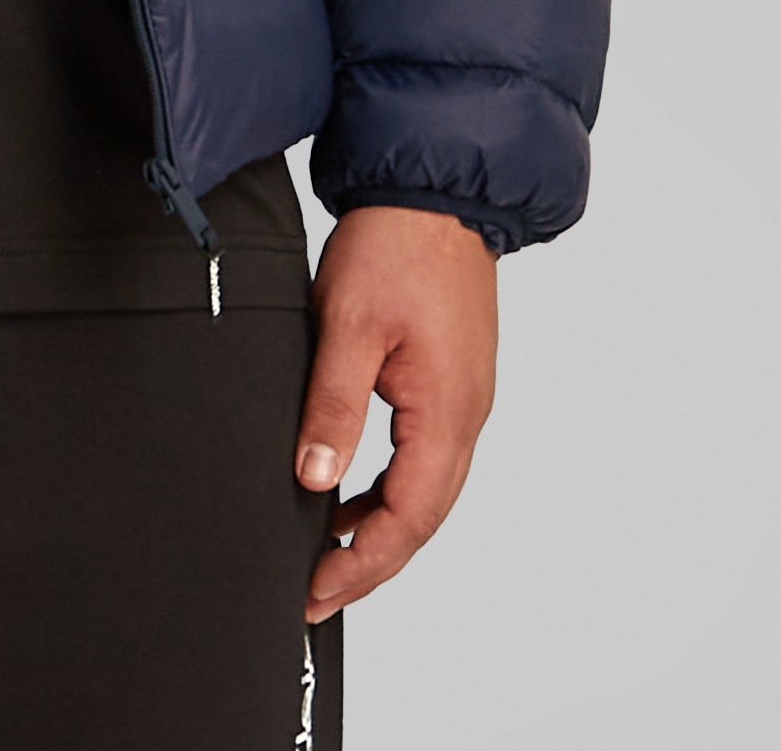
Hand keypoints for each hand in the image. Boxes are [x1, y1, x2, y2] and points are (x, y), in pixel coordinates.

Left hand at [296, 204, 497, 621]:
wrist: (434, 188)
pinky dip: (389, 487)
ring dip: (380, 526)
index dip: (361, 564)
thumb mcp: (349, 326)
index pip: (407, 519)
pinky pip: (424, 456)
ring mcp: (464, 399)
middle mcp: (466, 417)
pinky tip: (350, 491)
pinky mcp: (452, 380)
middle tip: (314, 591)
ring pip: (426, 490)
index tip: (315, 592)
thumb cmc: (396, 246)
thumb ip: (333, 406)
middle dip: (370, 560)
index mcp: (447, 413)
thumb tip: (315, 480)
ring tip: (326, 553)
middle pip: (423, 518)